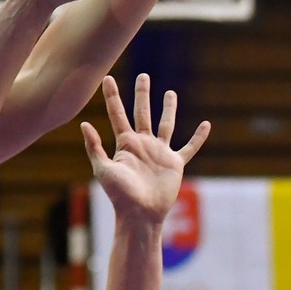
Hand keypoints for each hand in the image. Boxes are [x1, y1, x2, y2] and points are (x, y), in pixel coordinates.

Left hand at [81, 74, 208, 225]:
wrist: (139, 213)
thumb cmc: (119, 194)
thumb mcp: (103, 169)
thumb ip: (94, 147)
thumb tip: (84, 124)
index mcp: (125, 143)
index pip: (118, 113)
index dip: (112, 96)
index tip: (107, 78)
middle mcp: (143, 144)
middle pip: (142, 112)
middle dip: (142, 94)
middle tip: (144, 75)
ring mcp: (159, 152)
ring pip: (166, 124)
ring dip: (168, 108)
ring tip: (170, 92)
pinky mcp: (174, 163)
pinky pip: (189, 147)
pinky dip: (198, 137)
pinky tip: (206, 125)